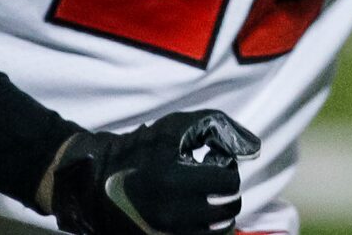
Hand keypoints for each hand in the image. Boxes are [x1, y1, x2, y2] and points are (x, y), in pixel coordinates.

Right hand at [49, 111, 257, 234]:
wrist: (97, 179)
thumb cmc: (143, 148)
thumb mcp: (182, 126)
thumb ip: (223, 129)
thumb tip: (254, 151)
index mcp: (173, 180)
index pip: (228, 182)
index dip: (228, 170)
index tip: (214, 164)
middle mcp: (167, 214)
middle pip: (226, 211)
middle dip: (227, 195)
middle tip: (214, 185)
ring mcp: (161, 234)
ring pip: (215, 233)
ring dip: (220, 216)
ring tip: (207, 201)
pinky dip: (205, 231)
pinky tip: (198, 217)